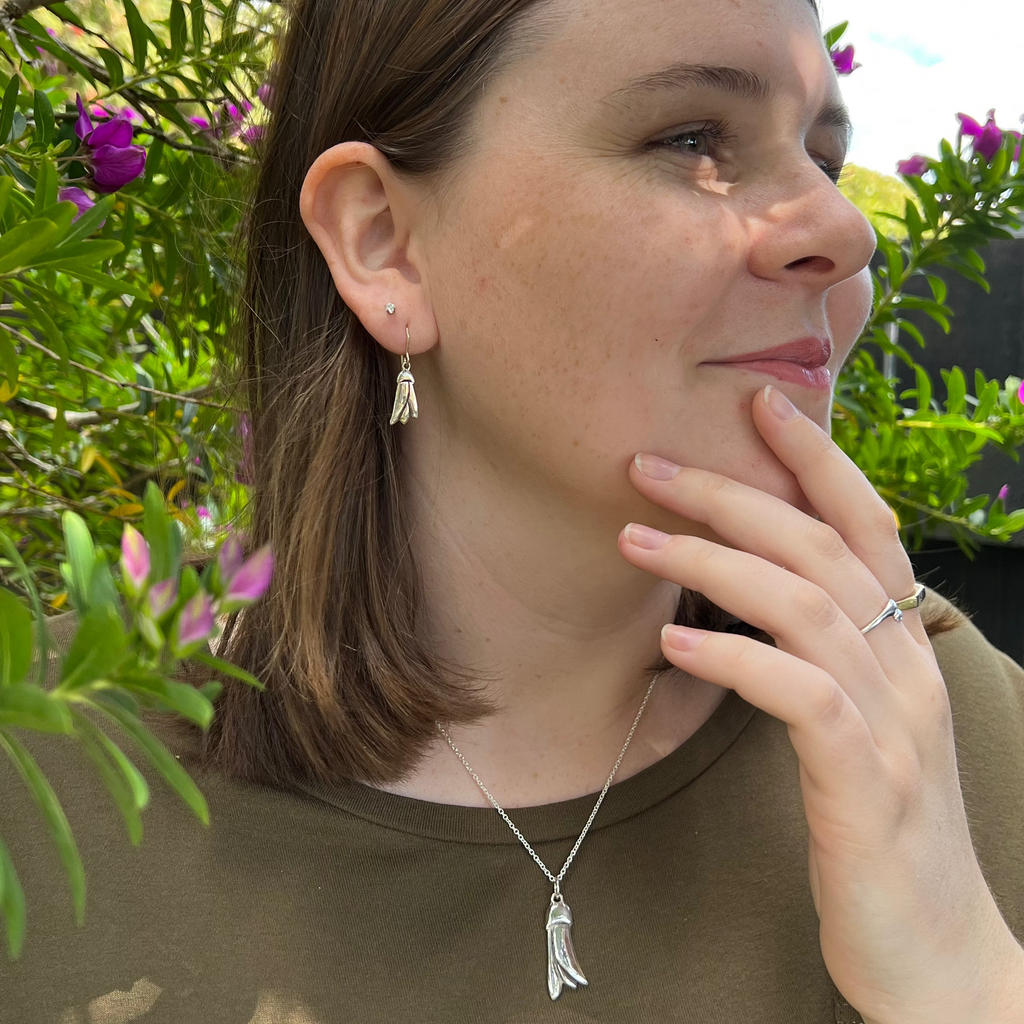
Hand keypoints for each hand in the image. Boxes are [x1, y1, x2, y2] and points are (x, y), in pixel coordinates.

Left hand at [617, 383, 1023, 1023]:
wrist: (933, 947)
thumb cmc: (876, 822)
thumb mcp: (854, 721)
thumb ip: (818, 655)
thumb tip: (742, 594)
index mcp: (902, 645)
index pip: (866, 523)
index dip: (815, 457)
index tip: (757, 402)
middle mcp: (906, 667)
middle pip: (821, 547)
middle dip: (732, 493)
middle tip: (646, 464)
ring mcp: (894, 721)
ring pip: (806, 604)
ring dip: (713, 561)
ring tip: (632, 538)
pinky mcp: (867, 781)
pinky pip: (799, 694)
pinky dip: (734, 656)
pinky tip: (672, 640)